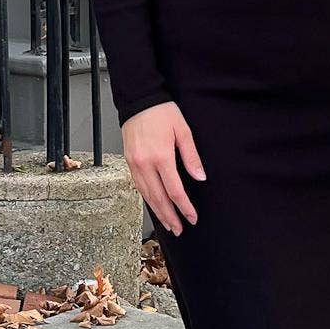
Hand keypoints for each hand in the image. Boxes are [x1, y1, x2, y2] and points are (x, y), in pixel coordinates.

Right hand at [122, 101, 205, 234]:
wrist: (139, 100)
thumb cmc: (162, 112)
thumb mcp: (183, 131)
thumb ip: (191, 157)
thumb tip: (200, 177)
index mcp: (160, 157)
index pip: (174, 190)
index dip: (184, 207)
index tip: (192, 217)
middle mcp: (145, 164)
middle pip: (158, 198)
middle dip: (170, 216)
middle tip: (179, 229)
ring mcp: (134, 164)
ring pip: (146, 195)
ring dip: (158, 211)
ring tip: (168, 223)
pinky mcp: (129, 161)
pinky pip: (138, 186)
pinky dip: (147, 198)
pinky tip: (154, 205)